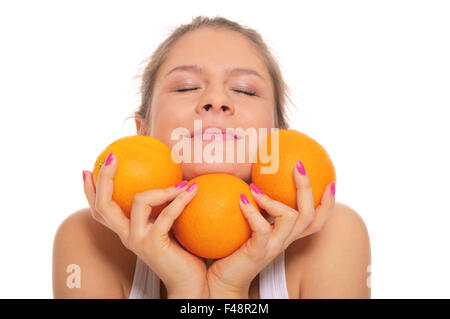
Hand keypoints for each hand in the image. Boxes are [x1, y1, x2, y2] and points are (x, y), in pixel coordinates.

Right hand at [83, 152, 207, 297]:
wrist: (190, 284)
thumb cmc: (183, 254)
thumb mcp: (169, 227)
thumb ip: (163, 210)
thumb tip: (173, 180)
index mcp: (128, 231)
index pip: (101, 210)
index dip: (90, 191)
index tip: (88, 169)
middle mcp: (127, 235)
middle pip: (104, 206)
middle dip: (104, 179)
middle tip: (112, 158)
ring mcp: (138, 240)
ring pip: (139, 202)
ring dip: (163, 189)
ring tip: (182, 183)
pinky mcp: (154, 244)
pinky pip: (166, 214)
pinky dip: (180, 200)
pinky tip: (193, 191)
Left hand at [207, 160, 334, 297]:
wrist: (223, 281)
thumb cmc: (233, 250)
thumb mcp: (249, 226)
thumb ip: (257, 209)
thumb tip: (252, 179)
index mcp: (286, 234)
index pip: (316, 220)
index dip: (328, 203)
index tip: (330, 181)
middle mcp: (284, 240)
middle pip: (310, 215)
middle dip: (307, 188)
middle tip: (298, 166)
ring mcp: (273, 247)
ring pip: (292, 219)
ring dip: (274, 199)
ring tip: (254, 187)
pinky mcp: (259, 252)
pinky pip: (263, 229)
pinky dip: (252, 211)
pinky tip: (241, 198)